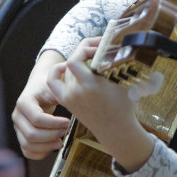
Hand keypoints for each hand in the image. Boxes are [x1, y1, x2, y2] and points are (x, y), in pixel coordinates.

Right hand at [12, 51, 70, 159]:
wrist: (39, 87)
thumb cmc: (47, 87)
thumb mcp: (53, 86)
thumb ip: (59, 93)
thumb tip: (68, 95)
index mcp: (24, 102)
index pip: (37, 119)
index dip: (54, 124)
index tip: (68, 122)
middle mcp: (17, 116)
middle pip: (32, 135)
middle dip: (52, 136)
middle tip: (66, 132)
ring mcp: (18, 127)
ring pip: (28, 145)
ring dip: (47, 146)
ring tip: (61, 141)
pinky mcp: (21, 136)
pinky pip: (27, 151)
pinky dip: (40, 153)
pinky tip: (52, 147)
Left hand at [46, 38, 154, 172]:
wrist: (115, 130)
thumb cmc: (123, 107)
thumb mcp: (122, 82)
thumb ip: (116, 64)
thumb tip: (118, 46)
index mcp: (90, 86)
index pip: (77, 57)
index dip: (87, 48)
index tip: (101, 47)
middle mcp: (76, 91)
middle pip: (72, 61)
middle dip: (85, 52)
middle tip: (98, 49)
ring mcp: (68, 97)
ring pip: (66, 70)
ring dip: (77, 61)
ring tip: (90, 58)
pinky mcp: (66, 101)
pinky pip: (54, 82)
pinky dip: (57, 72)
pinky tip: (66, 67)